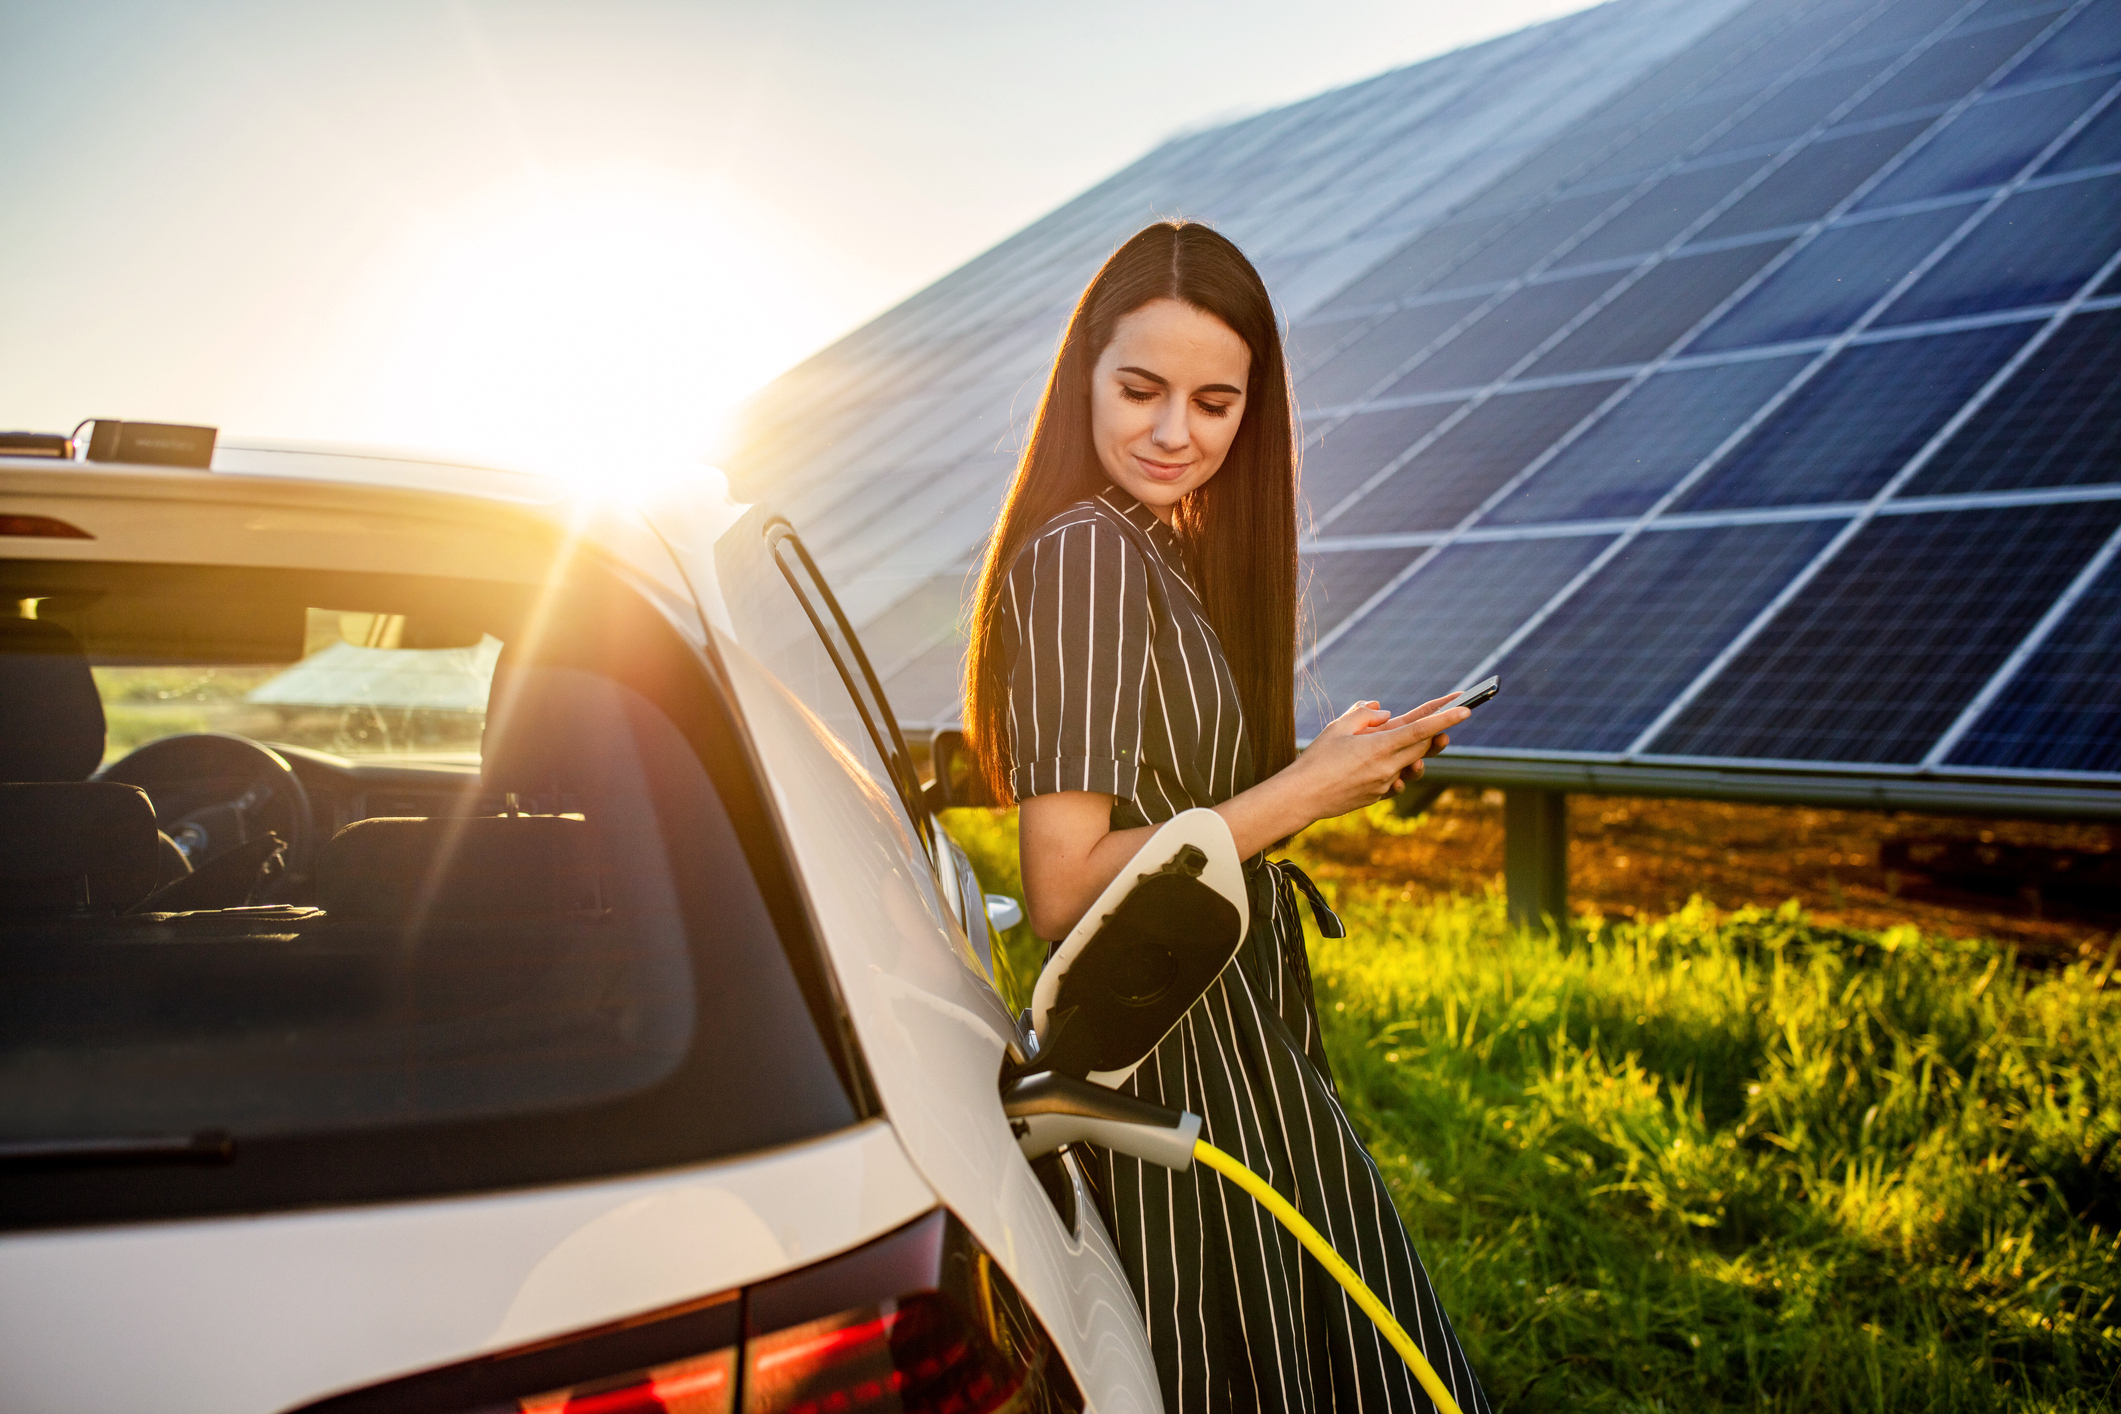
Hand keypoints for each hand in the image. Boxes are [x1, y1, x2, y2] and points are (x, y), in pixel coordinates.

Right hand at [1285, 696, 1467, 819]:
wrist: (1302, 797)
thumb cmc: (1317, 759)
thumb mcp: (1338, 727)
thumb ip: (1364, 714)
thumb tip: (1385, 713)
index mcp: (1380, 747)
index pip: (1422, 729)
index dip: (1446, 718)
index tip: (1466, 709)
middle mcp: (1388, 767)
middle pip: (1423, 746)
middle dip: (1436, 732)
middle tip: (1449, 715)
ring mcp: (1385, 784)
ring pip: (1412, 764)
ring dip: (1415, 751)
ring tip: (1404, 741)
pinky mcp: (1379, 796)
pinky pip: (1397, 778)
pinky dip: (1395, 767)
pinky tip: (1379, 763)